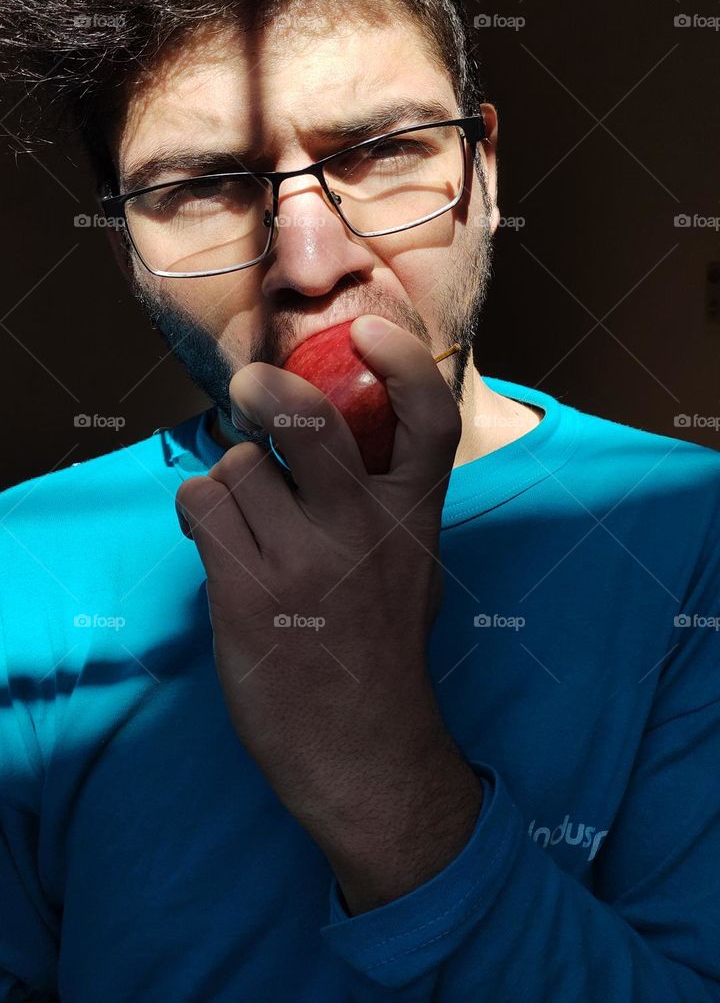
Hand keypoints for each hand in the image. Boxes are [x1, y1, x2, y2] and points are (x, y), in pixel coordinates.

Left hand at [176, 314, 481, 909]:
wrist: (363, 749)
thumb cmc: (383, 644)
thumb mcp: (415, 563)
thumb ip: (389, 498)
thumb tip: (348, 423)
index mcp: (414, 519)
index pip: (428, 419)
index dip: (401, 361)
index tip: (365, 331)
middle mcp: (362, 533)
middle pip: (309, 423)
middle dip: (268, 394)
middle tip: (253, 391)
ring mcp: (303, 565)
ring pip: (237, 467)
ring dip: (229, 480)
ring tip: (242, 515)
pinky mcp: (248, 596)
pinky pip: (200, 508)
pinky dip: (196, 511)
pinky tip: (212, 537)